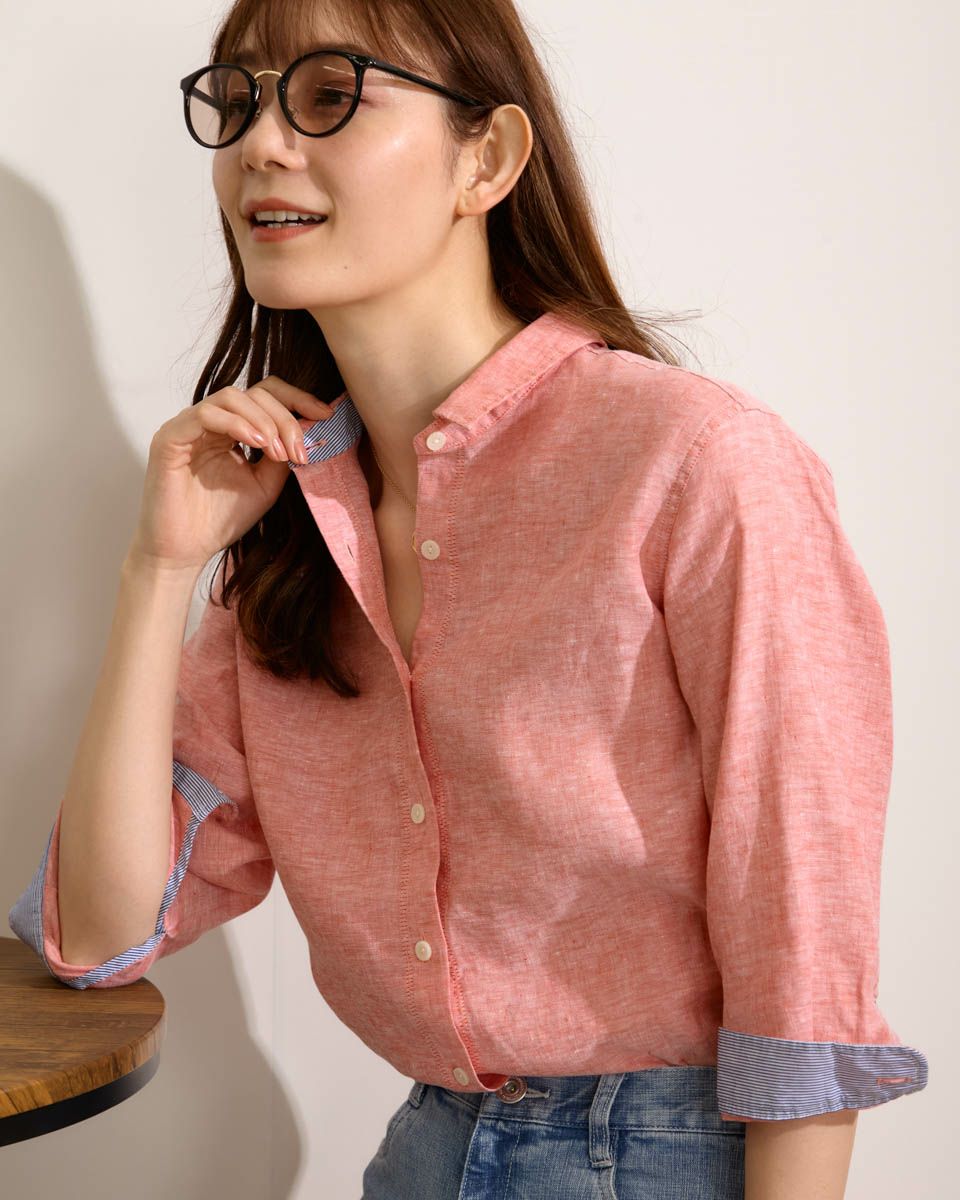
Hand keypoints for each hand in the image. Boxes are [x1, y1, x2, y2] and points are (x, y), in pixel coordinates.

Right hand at [127, 376, 335, 573]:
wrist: (185, 551)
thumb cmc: (220, 520)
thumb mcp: (265, 485)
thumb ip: (282, 456)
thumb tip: (307, 432)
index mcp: (231, 429)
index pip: (265, 396)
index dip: (297, 400)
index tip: (325, 416)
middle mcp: (209, 422)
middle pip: (254, 394)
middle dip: (284, 418)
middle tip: (298, 451)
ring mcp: (188, 427)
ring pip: (231, 397)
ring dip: (264, 421)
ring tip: (278, 451)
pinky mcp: (170, 438)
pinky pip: (205, 414)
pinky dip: (236, 424)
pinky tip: (256, 444)